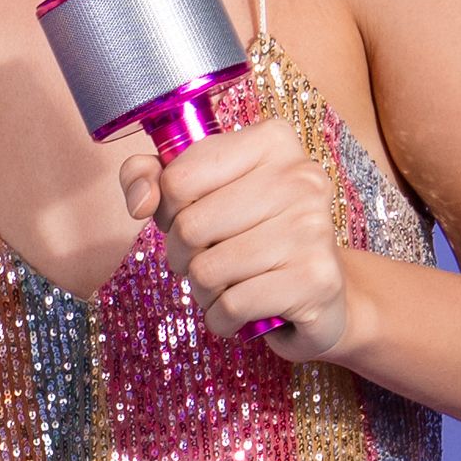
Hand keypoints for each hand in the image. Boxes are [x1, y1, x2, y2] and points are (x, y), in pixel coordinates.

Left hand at [120, 101, 359, 357]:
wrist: (320, 292)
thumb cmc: (251, 236)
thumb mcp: (199, 195)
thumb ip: (152, 178)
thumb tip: (140, 201)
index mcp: (272, 141)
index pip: (179, 178)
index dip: (168, 210)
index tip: (190, 219)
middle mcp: (300, 178)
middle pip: (190, 228)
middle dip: (182, 257)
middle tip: (207, 260)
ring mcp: (313, 228)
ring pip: (207, 271)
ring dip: (203, 291)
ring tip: (227, 285)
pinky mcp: (315, 279)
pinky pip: (231, 306)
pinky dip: (222, 319)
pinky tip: (240, 313)